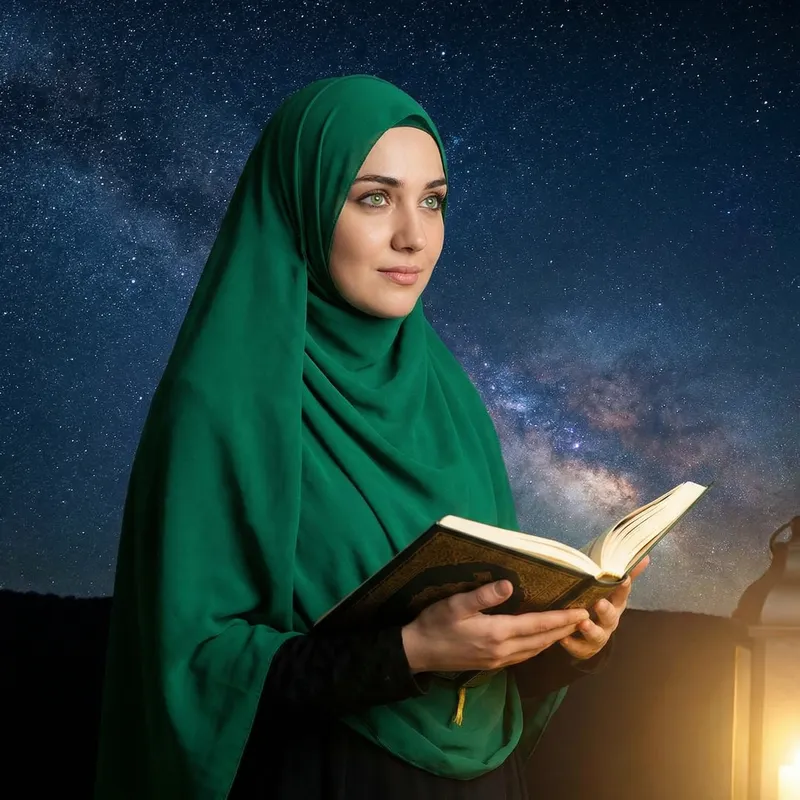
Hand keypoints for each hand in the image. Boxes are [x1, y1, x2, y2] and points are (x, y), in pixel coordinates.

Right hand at [401, 580, 589, 673]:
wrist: (418, 652)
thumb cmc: (435, 624)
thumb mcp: (455, 604)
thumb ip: (483, 596)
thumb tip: (510, 585)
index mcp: (496, 633)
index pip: (537, 625)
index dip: (560, 618)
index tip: (581, 611)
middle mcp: (502, 650)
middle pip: (541, 640)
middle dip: (563, 629)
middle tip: (583, 618)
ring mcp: (497, 660)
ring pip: (534, 651)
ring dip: (553, 639)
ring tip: (567, 628)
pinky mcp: (491, 664)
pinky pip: (523, 657)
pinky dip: (537, 647)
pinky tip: (539, 641)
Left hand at [558, 555, 650, 660]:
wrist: (588, 633)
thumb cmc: (597, 601)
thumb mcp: (608, 586)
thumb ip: (622, 570)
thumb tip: (645, 556)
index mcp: (615, 603)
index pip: (622, 593)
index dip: (624, 586)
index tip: (623, 578)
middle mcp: (609, 620)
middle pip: (611, 617)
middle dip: (606, 611)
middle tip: (599, 603)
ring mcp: (599, 635)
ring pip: (598, 636)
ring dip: (591, 630)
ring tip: (582, 623)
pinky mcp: (585, 648)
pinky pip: (579, 649)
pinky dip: (572, 644)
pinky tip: (563, 638)